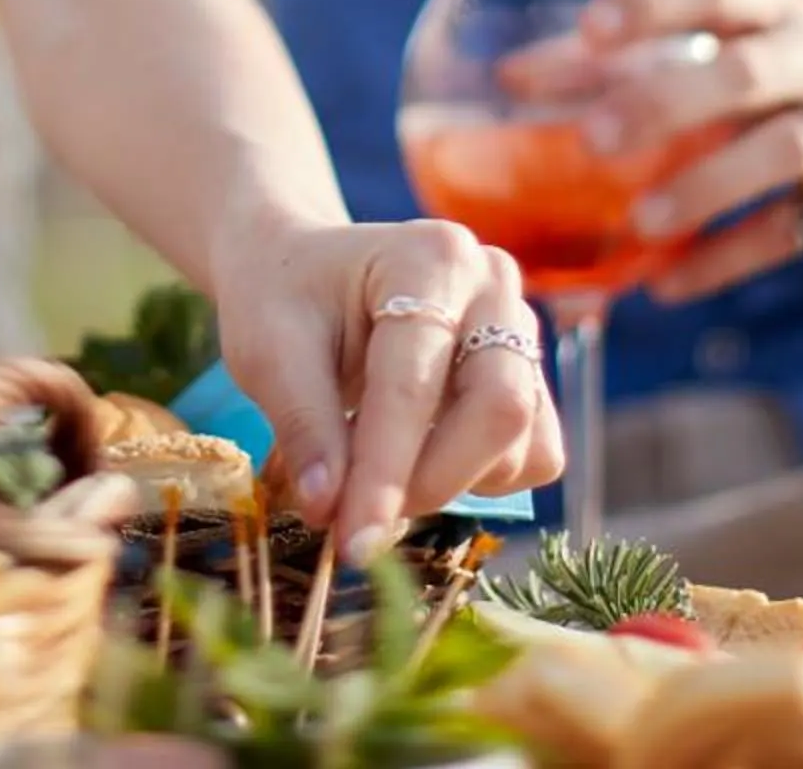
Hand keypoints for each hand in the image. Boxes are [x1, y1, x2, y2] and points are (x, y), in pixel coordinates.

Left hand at [208, 207, 563, 562]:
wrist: (308, 270)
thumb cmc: (286, 301)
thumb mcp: (267, 351)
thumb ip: (303, 426)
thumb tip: (329, 510)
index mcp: (428, 259)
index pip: (414, 386)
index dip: (384, 474)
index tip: (352, 544)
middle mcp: (492, 283)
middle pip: (499, 409)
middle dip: (430, 483)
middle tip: (360, 518)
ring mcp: (521, 325)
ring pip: (523, 441)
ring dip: (451, 483)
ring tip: (376, 469)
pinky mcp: (530, 372)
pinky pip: (535, 453)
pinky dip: (481, 477)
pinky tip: (420, 453)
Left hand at [507, 0, 802, 299]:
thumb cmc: (792, 76)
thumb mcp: (738, 44)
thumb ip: (636, 57)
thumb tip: (511, 81)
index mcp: (776, 6)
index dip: (654, 3)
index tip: (591, 28)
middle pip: (746, 73)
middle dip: (669, 104)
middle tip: (592, 139)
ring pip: (782, 153)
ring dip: (705, 187)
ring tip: (637, 224)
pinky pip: (795, 232)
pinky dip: (729, 259)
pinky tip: (667, 282)